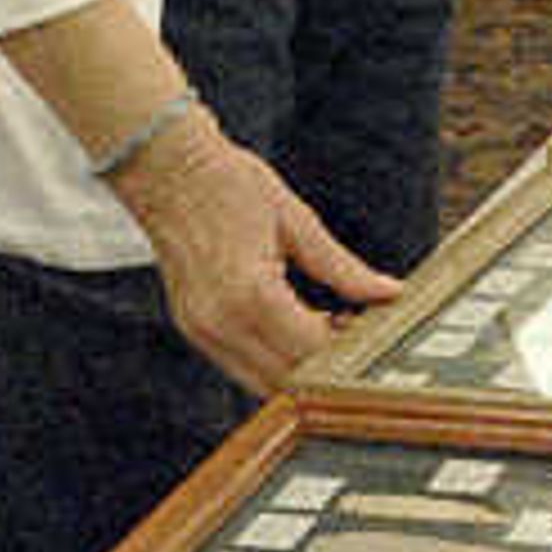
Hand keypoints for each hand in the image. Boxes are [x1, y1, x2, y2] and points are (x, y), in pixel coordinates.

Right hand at [111, 108, 396, 397]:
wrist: (165, 169)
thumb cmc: (227, 183)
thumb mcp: (296, 221)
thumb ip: (342, 268)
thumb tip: (387, 291)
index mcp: (252, 292)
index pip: (313, 351)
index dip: (349, 350)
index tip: (374, 331)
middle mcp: (221, 322)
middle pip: (289, 379)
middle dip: (326, 366)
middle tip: (356, 332)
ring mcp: (202, 330)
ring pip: (264, 383)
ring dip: (300, 367)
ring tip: (329, 325)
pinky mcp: (193, 329)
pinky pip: (241, 365)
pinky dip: (274, 357)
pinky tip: (298, 323)